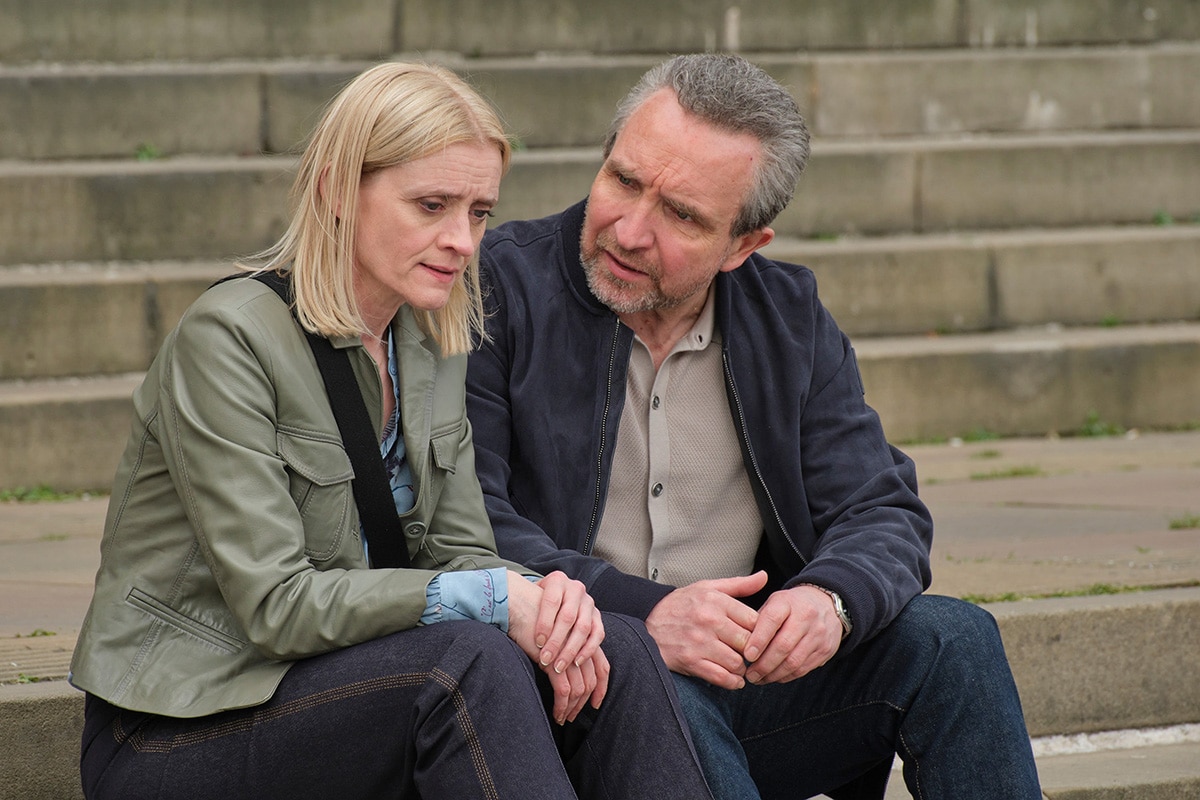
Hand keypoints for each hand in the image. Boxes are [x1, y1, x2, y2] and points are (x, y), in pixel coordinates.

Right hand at [506, 571, 608, 723]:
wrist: (519, 603)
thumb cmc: (534, 615)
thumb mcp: (557, 630)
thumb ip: (567, 644)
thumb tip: (569, 669)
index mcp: (587, 634)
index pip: (602, 666)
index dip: (602, 688)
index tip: (595, 704)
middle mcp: (583, 644)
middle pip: (591, 680)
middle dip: (583, 702)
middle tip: (572, 716)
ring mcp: (570, 652)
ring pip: (578, 687)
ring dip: (571, 706)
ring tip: (561, 717)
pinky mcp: (555, 660)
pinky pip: (563, 689)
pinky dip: (561, 704)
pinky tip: (555, 711)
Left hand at [532, 571, 603, 673]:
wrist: (556, 595)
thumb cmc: (536, 601)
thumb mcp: (530, 597)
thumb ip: (523, 604)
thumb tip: (502, 611)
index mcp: (557, 580)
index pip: (551, 601)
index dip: (544, 623)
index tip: (536, 642)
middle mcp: (576, 588)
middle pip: (568, 617)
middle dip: (556, 641)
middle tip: (545, 660)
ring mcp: (589, 602)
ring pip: (583, 627)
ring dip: (571, 649)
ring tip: (559, 666)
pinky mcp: (597, 616)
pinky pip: (598, 634)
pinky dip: (588, 649)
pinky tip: (577, 662)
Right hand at [644, 571, 766, 689]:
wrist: (648, 620)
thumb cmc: (682, 604)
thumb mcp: (708, 587)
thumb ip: (739, 585)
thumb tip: (764, 577)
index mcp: (715, 600)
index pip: (754, 620)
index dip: (760, 631)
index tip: (757, 636)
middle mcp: (709, 620)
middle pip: (748, 643)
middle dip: (752, 651)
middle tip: (751, 654)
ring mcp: (699, 642)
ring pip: (737, 663)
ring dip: (742, 668)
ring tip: (740, 665)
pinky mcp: (690, 661)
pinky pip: (721, 677)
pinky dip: (732, 682)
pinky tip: (733, 678)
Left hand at [742, 585, 842, 684]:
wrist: (825, 604)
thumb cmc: (790, 606)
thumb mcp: (773, 603)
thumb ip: (757, 620)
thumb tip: (740, 646)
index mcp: (787, 601)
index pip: (772, 620)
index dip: (758, 640)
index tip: (747, 656)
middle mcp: (806, 617)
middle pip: (783, 645)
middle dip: (764, 664)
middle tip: (749, 675)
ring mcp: (818, 634)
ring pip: (794, 661)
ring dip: (773, 674)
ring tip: (759, 679)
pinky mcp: (825, 650)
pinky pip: (803, 669)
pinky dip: (786, 676)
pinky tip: (774, 677)